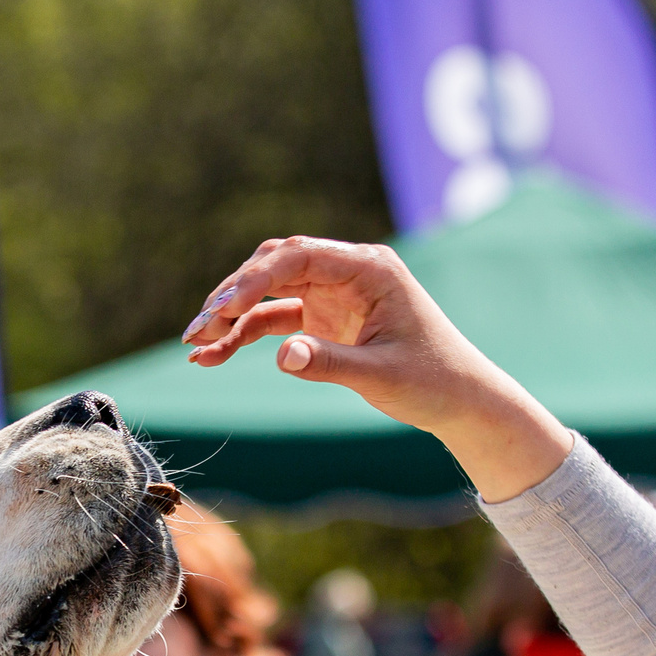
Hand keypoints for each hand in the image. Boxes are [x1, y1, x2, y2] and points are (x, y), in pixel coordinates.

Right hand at [181, 235, 574, 501]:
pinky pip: (274, 318)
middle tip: (198, 330)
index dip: (254, 279)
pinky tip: (212, 356)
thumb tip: (281, 354)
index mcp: (368, 268)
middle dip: (232, 295)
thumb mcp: (381, 375)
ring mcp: (332, 293)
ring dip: (230, 316)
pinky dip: (243, 335)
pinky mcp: (323, 317)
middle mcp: (347, 271)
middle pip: (274, 267)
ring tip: (196, 347)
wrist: (459, 399)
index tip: (222, 309)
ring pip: (268, 291)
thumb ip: (329, 363)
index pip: (299, 256)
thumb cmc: (432, 381)